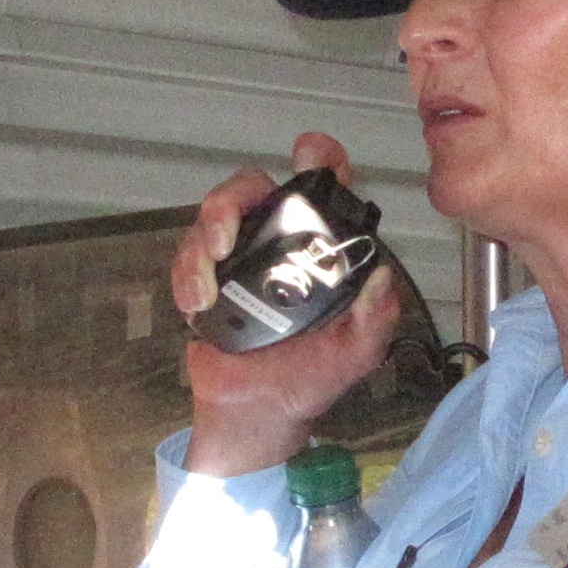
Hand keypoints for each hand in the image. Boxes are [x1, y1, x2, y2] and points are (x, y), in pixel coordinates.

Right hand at [176, 132, 403, 476]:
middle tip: (222, 238)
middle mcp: (279, 239)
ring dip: (199, 249)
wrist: (257, 414)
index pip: (324, 185)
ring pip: (212, 218)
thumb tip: (383, 279)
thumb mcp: (355, 354)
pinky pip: (186, 257)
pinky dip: (184, 278)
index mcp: (321, 247)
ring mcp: (238, 256)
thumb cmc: (310, 377)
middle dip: (230, 202)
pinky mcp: (204, 277)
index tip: (306, 153)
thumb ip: (374, 320)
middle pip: (252, 188)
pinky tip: (194, 307)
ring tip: (205, 294)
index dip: (319, 158)